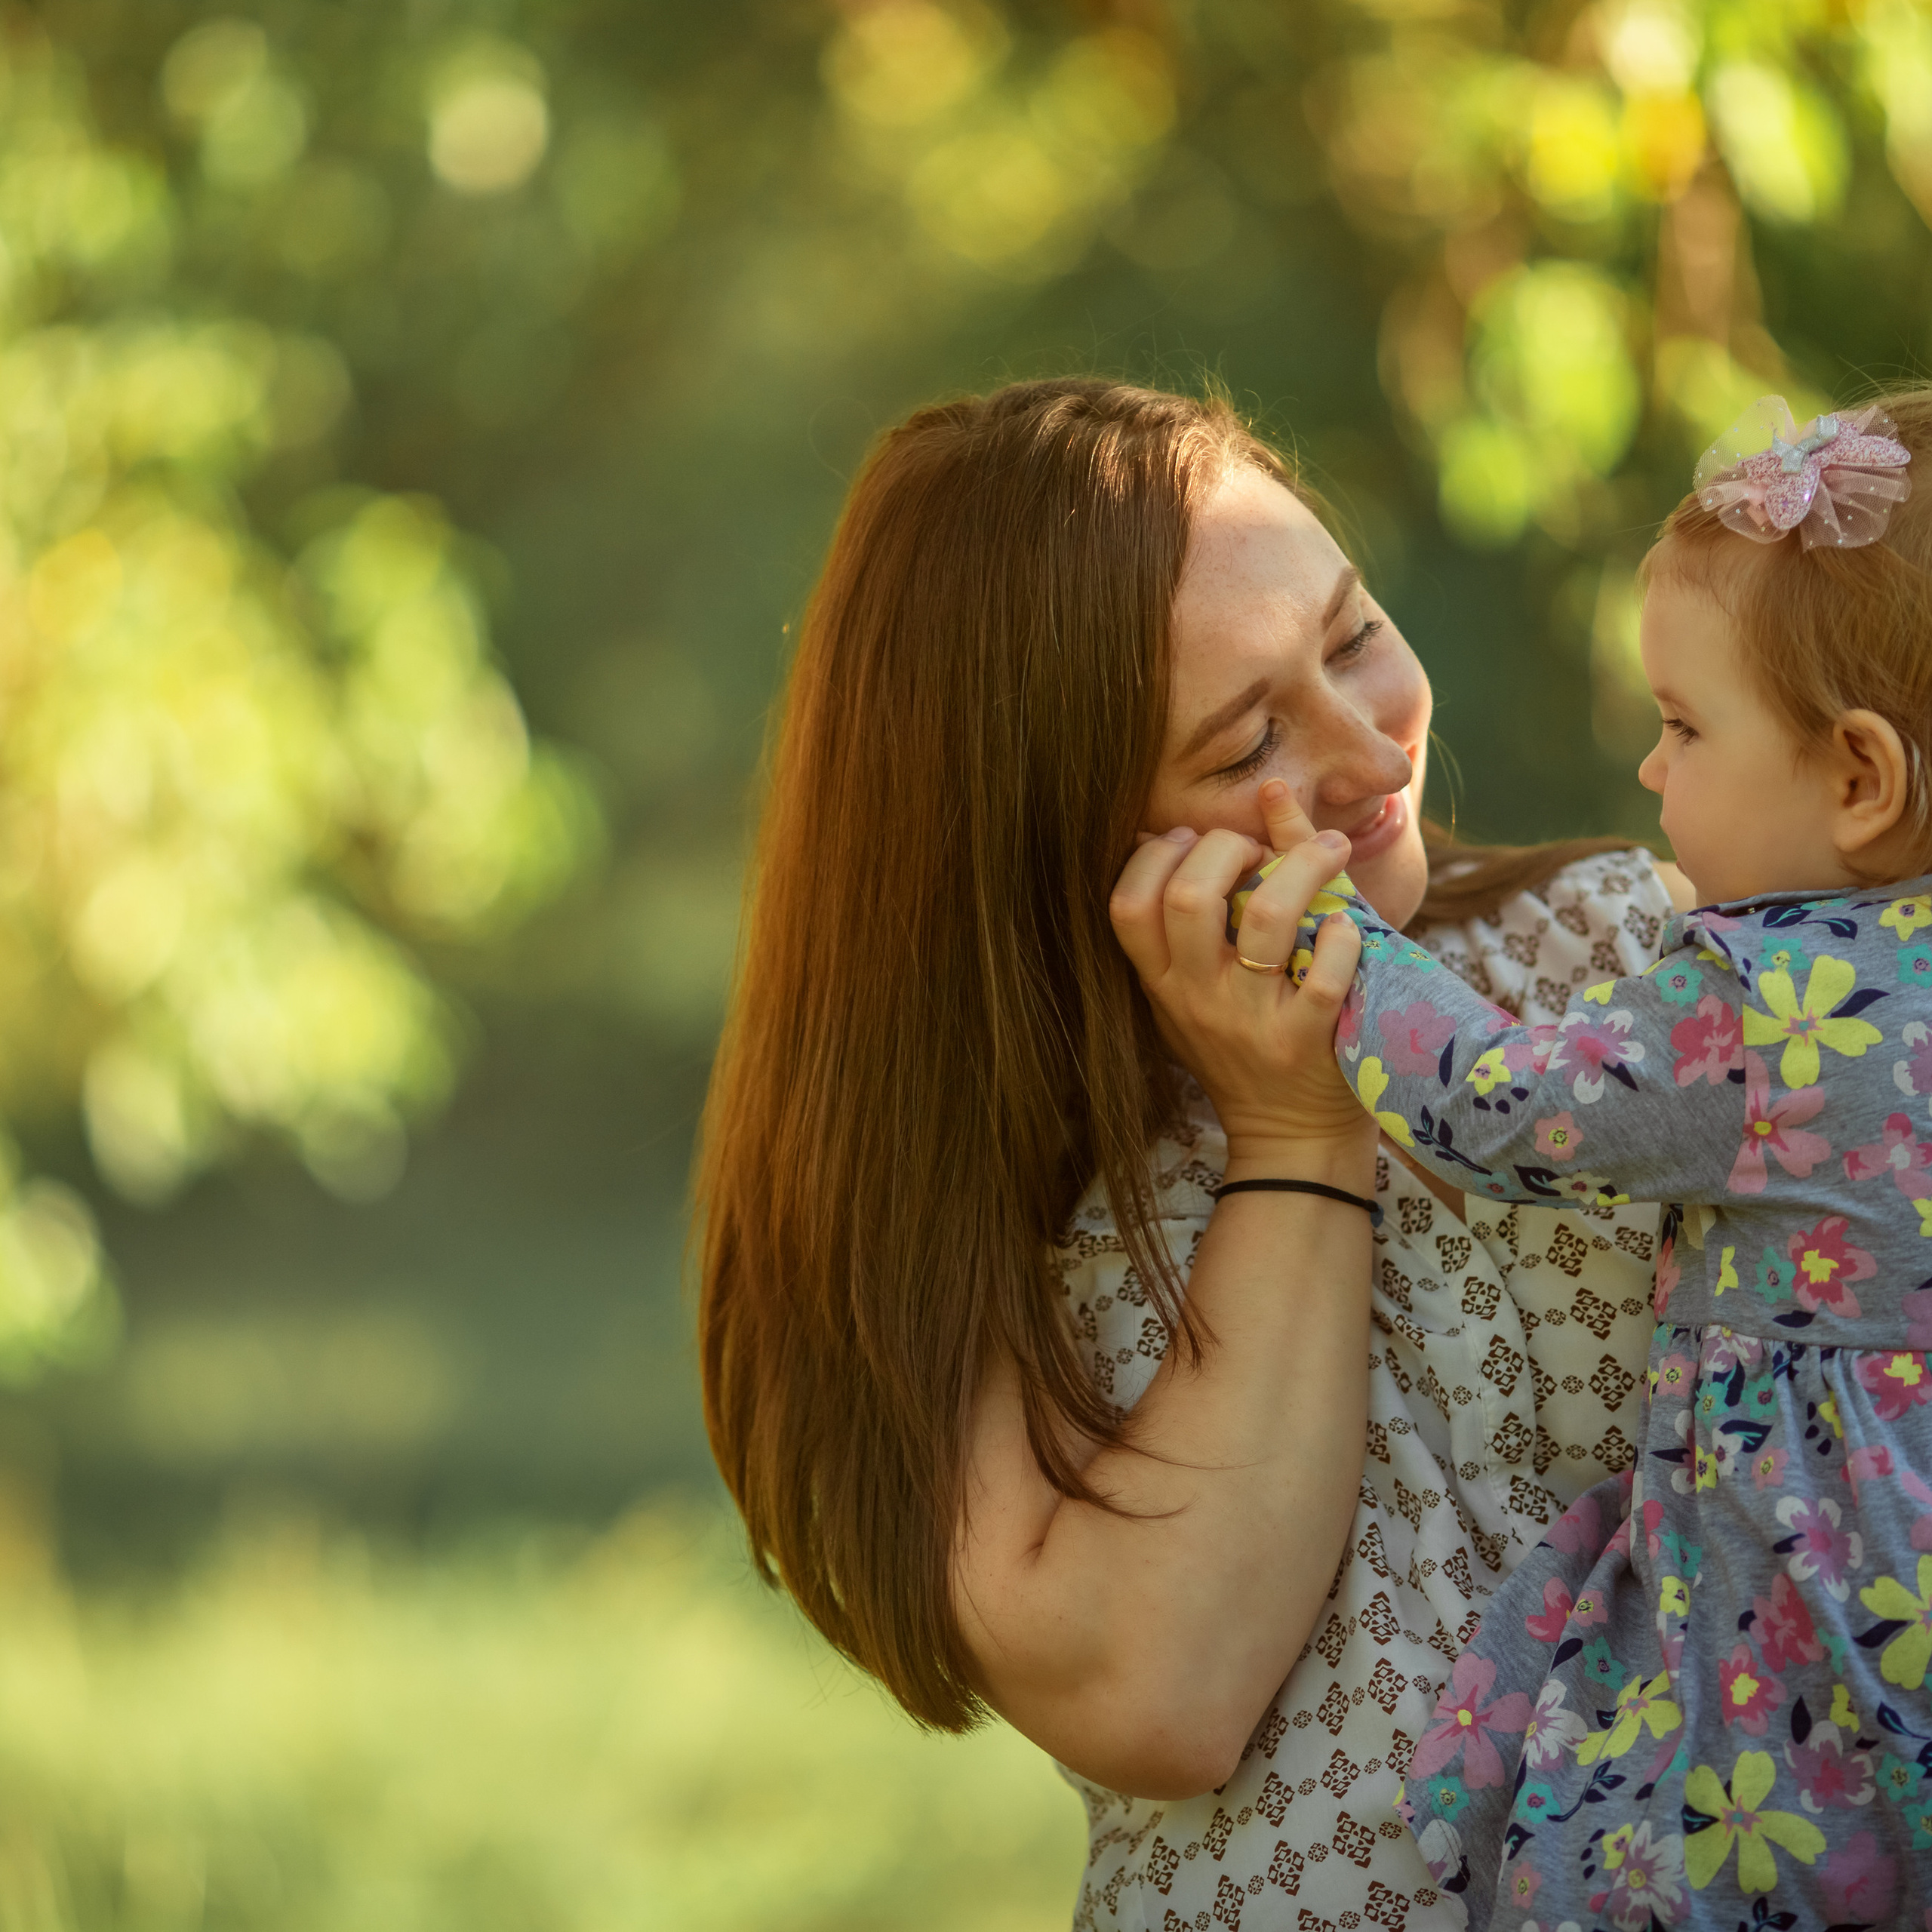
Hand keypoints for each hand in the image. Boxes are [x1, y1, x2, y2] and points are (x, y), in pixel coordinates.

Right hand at [1110, 783, 1374, 1174]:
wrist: (1289, 1140)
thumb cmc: (1245, 1047)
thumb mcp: (1203, 984)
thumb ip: (1208, 905)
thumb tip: (1228, 804)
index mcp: (1163, 981)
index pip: (1127, 903)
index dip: (1158, 855)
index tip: (1195, 841)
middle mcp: (1196, 999)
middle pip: (1190, 896)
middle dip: (1228, 848)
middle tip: (1261, 848)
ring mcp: (1250, 1021)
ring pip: (1265, 918)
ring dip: (1303, 866)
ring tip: (1331, 850)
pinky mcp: (1305, 1042)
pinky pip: (1324, 976)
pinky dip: (1343, 937)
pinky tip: (1348, 924)